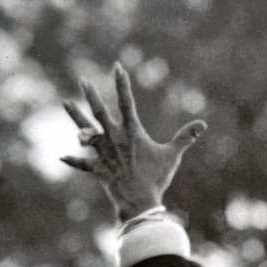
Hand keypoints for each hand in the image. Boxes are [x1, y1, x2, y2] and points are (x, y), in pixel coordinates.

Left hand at [60, 63, 206, 220]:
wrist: (139, 200)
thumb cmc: (156, 176)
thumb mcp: (172, 155)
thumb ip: (185, 138)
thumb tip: (202, 125)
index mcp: (131, 131)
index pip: (126, 101)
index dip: (122, 83)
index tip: (117, 67)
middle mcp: (114, 138)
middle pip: (99, 111)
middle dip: (91, 95)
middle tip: (83, 80)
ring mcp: (103, 152)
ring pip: (85, 131)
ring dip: (75, 116)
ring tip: (65, 102)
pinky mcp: (97, 168)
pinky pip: (83, 163)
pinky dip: (74, 160)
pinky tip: (63, 157)